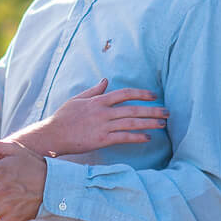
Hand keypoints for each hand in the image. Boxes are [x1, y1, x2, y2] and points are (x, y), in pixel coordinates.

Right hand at [21, 79, 166, 156]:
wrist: (53, 135)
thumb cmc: (63, 117)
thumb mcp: (77, 99)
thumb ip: (94, 90)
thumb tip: (105, 80)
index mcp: (98, 100)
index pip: (124, 93)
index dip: (141, 93)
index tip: (154, 95)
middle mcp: (103, 112)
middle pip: (133, 109)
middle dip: (152, 110)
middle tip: (167, 112)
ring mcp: (103, 126)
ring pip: (131, 123)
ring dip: (149, 123)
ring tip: (162, 124)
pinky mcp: (101, 140)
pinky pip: (123, 137)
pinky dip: (136, 137)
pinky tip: (147, 138)